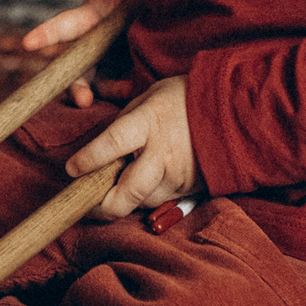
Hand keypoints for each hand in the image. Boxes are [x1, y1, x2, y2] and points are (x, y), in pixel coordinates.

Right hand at [21, 0, 144, 107]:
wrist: (145, 12)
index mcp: (87, 22)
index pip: (64, 27)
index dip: (47, 34)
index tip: (29, 43)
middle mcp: (90, 49)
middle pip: (76, 71)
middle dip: (77, 87)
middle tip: (83, 100)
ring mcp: (107, 67)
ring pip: (100, 85)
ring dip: (110, 91)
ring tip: (128, 90)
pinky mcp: (125, 79)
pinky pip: (123, 90)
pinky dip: (130, 92)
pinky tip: (142, 92)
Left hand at [64, 75, 201, 221]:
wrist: (233, 110)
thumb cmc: (184, 99)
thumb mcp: (148, 99)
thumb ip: (123, 123)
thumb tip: (99, 148)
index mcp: (148, 124)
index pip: (112, 145)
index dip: (89, 160)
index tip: (71, 170)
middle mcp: (162, 155)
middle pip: (126, 195)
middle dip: (101, 207)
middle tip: (86, 203)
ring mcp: (176, 176)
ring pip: (140, 202)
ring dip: (124, 199)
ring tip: (115, 186)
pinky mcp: (187, 190)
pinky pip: (157, 200)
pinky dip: (144, 196)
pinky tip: (142, 181)